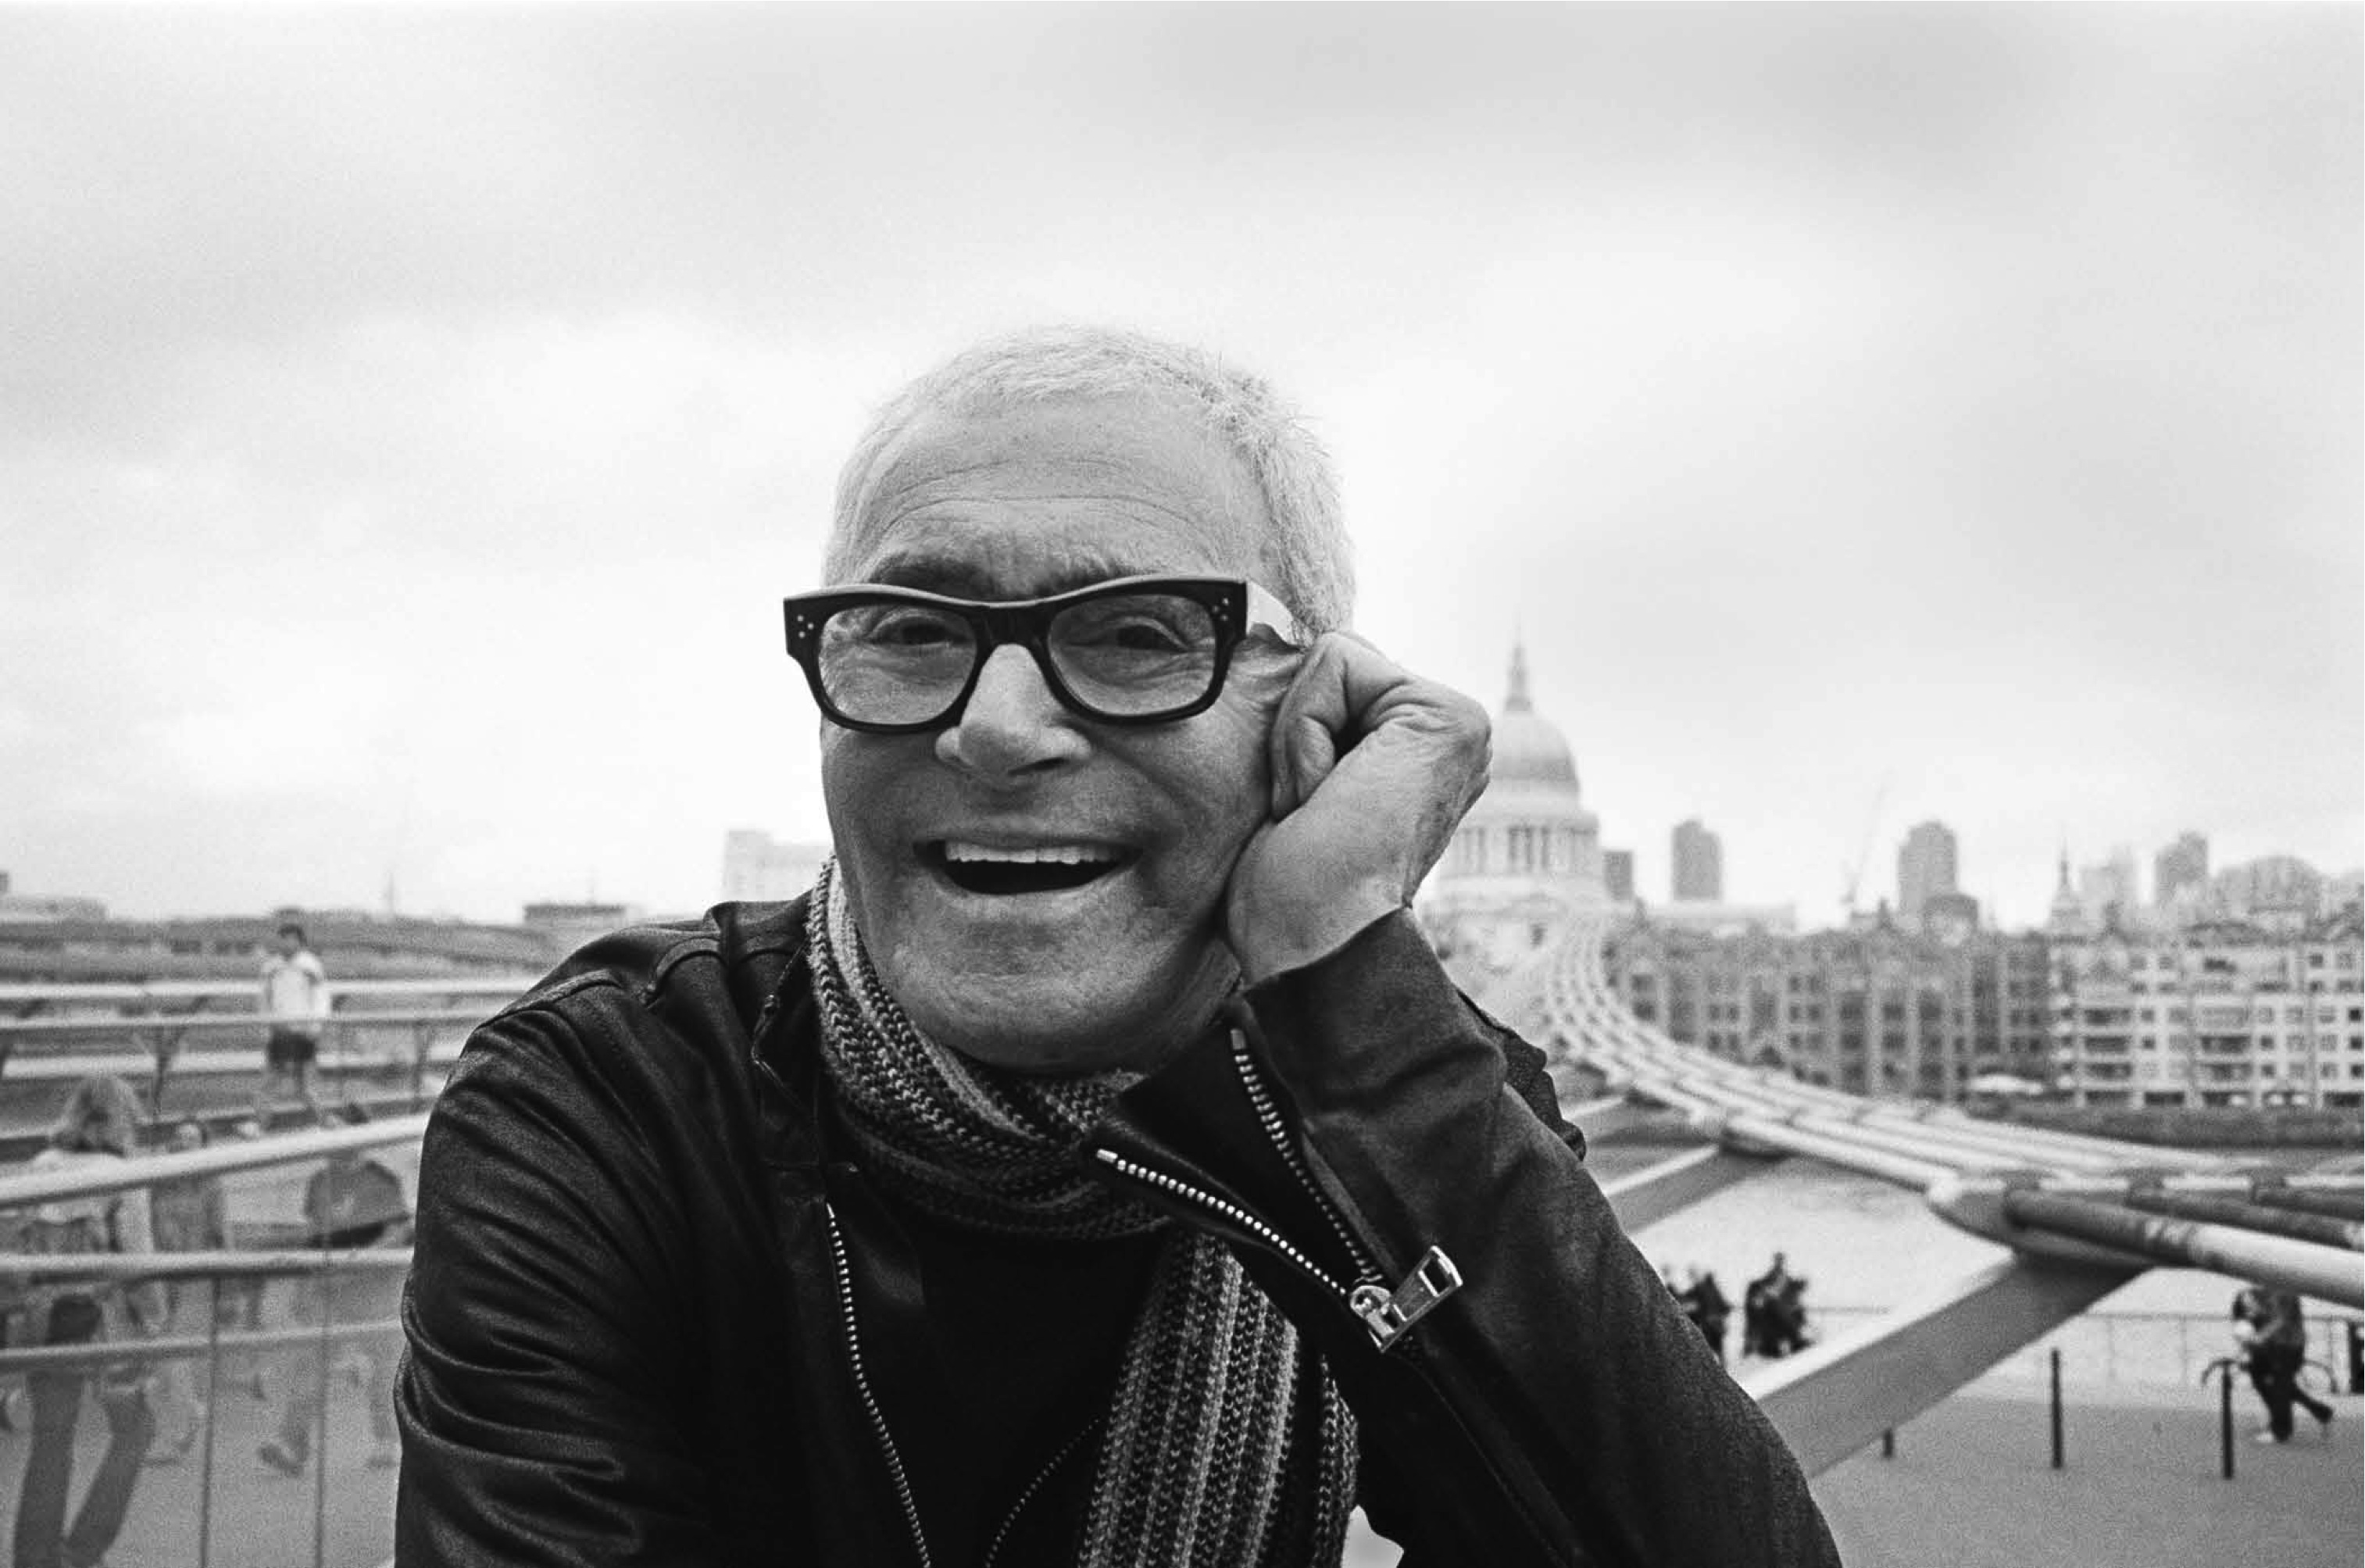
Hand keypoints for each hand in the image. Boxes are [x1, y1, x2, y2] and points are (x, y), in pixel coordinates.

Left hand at [1224, 633, 1489, 981]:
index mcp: (1423, 756)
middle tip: (1311, 815)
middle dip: (1296, 733)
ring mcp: (1461, 727)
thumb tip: (1269, 648)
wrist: (1311, 948)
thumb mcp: (1297, 788)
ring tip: (1320, 813)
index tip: (1307, 817)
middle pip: (1334, 663)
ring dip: (1297, 742)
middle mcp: (1454, 739)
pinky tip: (1325, 801)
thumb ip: (1314, 723)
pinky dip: (1302, 736)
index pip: (1333, 680)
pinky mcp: (1448, 718)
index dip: (1292, 738)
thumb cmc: (1286, 893)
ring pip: (1332, 660)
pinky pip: (1333, 663)